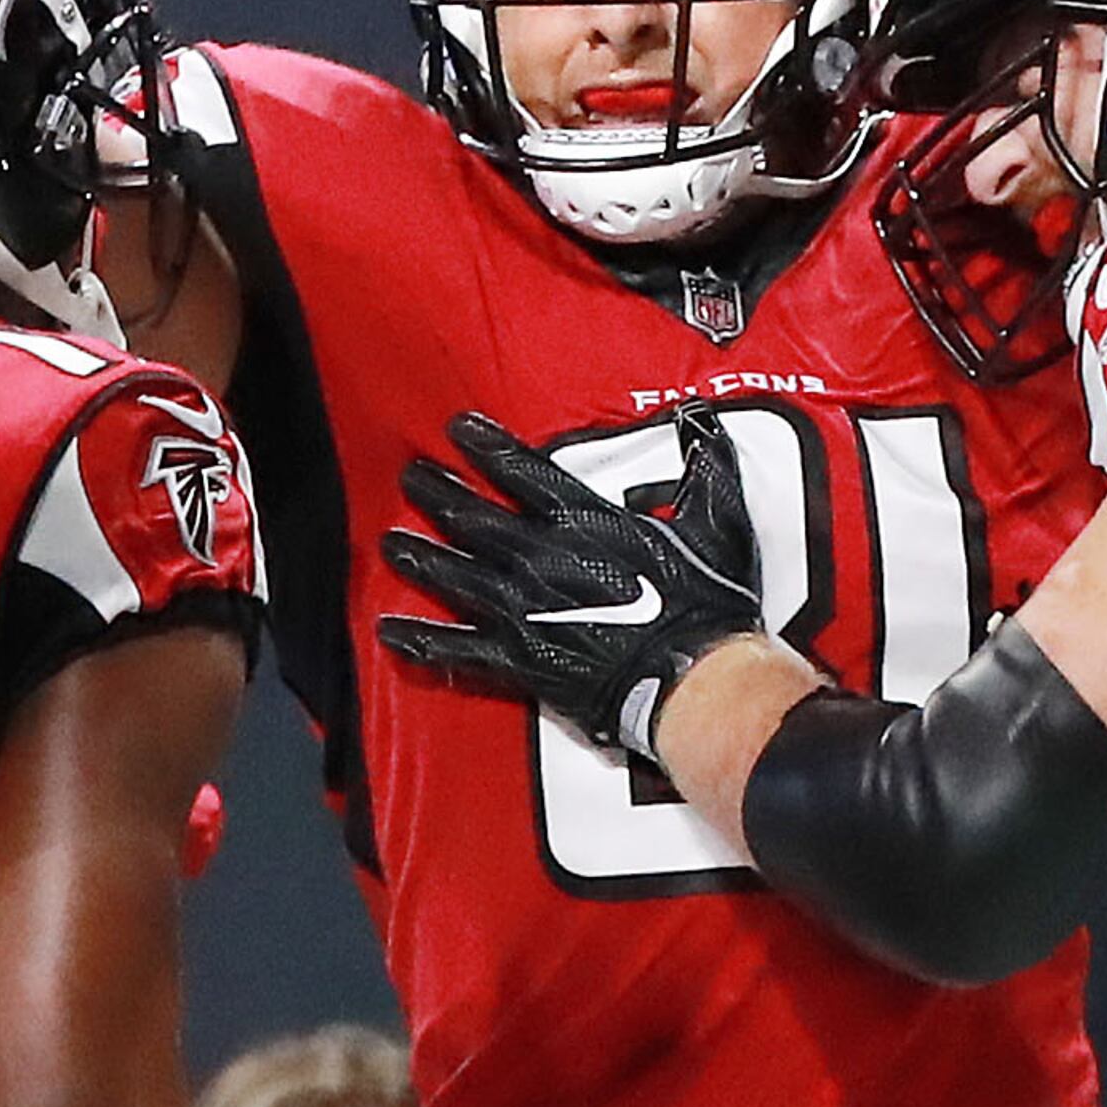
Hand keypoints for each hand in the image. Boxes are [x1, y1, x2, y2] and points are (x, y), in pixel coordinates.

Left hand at [377, 407, 765, 761]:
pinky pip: (456, 647)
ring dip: (418, 555)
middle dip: (436, 492)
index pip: (520, 470)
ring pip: (454, 574)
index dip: (484, 446)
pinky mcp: (518, 658)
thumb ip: (706, 471)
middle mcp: (542, 556)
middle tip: (411, 477)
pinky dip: (420, 639)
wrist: (693, 677)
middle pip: (472, 517)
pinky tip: (389, 631)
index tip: (456, 429)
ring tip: (391, 542)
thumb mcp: (717, 523)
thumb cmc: (706, 604)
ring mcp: (522, 609)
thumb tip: (705, 428)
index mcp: (584, 520)